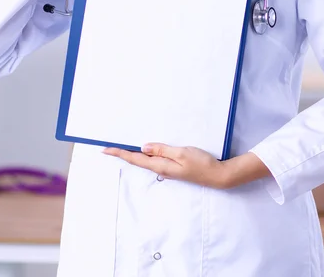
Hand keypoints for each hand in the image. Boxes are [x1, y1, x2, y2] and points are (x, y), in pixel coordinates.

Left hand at [103, 143, 228, 188]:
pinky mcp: (173, 168)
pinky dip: (146, 155)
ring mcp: (167, 170)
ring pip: (146, 161)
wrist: (217, 175)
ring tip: (122, 148)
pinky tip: (146, 151)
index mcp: (161, 166)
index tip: (107, 149)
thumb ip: (162, 150)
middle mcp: (161, 169)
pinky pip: (155, 161)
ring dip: (133, 154)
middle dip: (123, 154)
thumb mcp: (182, 153)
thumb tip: (144, 147)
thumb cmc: (201, 163)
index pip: (136, 158)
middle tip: (110, 147)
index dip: (120, 153)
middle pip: (138, 161)